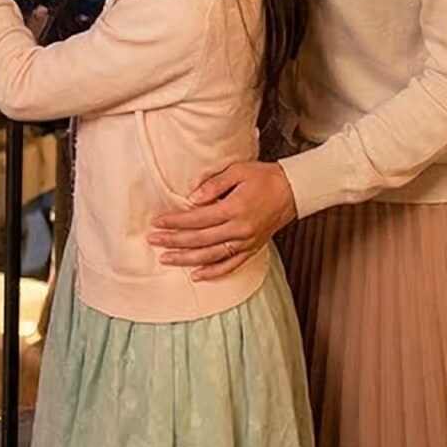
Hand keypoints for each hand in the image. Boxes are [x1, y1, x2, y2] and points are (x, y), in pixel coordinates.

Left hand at [146, 159, 295, 278]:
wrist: (293, 191)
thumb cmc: (265, 177)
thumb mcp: (238, 171)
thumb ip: (214, 184)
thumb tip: (192, 199)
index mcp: (234, 209)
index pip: (197, 219)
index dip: (175, 222)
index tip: (158, 223)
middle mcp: (239, 230)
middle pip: (200, 239)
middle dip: (174, 241)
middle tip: (153, 240)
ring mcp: (246, 242)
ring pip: (211, 256)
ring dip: (187, 259)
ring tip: (166, 259)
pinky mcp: (252, 249)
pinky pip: (230, 265)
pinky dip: (213, 272)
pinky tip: (197, 275)